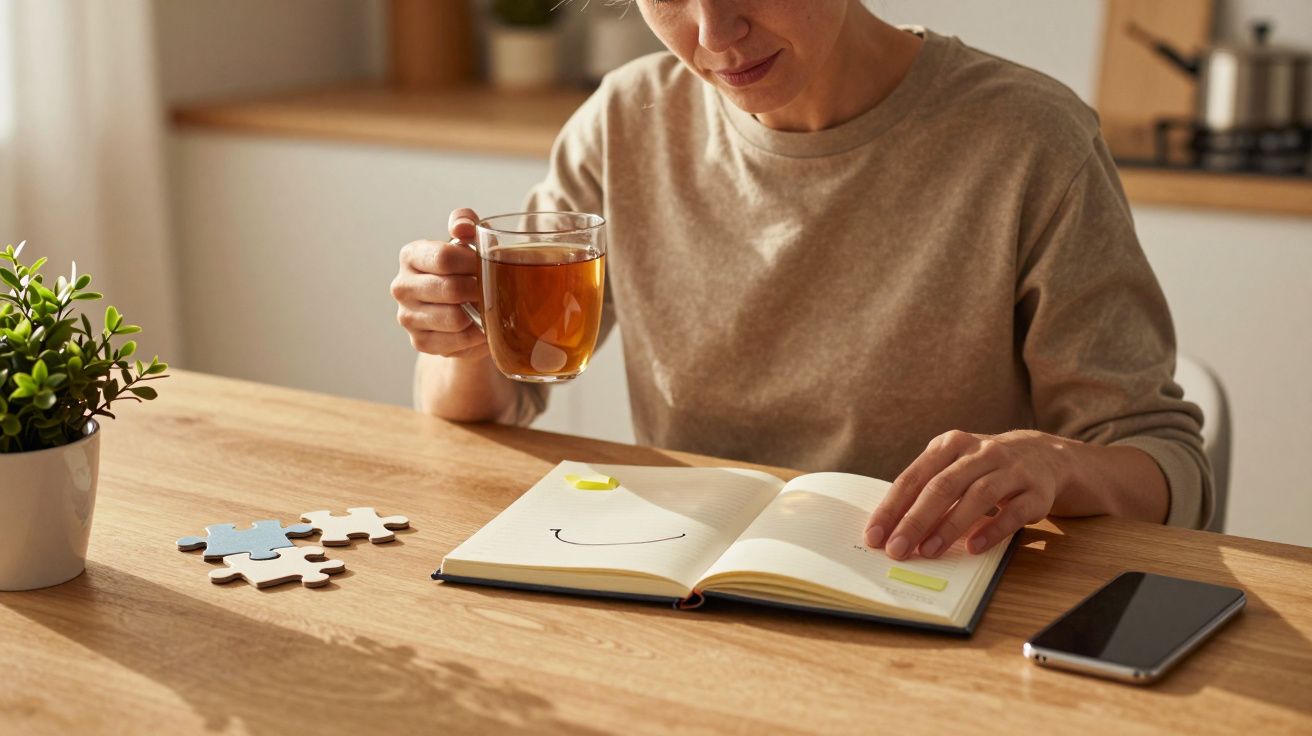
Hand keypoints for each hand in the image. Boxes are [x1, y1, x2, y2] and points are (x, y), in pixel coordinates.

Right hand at [391, 208, 486, 360]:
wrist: (466, 309)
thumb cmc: (467, 269)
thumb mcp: (470, 240)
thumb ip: (466, 223)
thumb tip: (461, 228)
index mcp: (411, 255)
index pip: (443, 257)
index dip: (473, 262)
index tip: (487, 265)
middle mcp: (402, 286)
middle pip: (450, 289)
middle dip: (478, 290)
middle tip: (492, 289)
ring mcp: (407, 317)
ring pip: (454, 318)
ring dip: (478, 314)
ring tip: (484, 306)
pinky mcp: (420, 342)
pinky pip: (458, 341)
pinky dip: (476, 335)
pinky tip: (480, 326)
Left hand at [864, 430, 1074, 559]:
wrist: (1044, 456)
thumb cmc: (983, 467)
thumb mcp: (953, 465)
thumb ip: (925, 489)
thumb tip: (890, 528)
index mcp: (950, 444)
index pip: (914, 477)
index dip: (892, 508)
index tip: (874, 536)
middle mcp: (980, 452)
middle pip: (942, 486)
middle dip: (915, 520)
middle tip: (896, 549)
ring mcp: (1011, 470)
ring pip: (977, 497)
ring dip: (949, 527)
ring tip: (928, 552)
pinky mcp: (1036, 491)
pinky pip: (1013, 512)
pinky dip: (992, 530)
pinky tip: (973, 547)